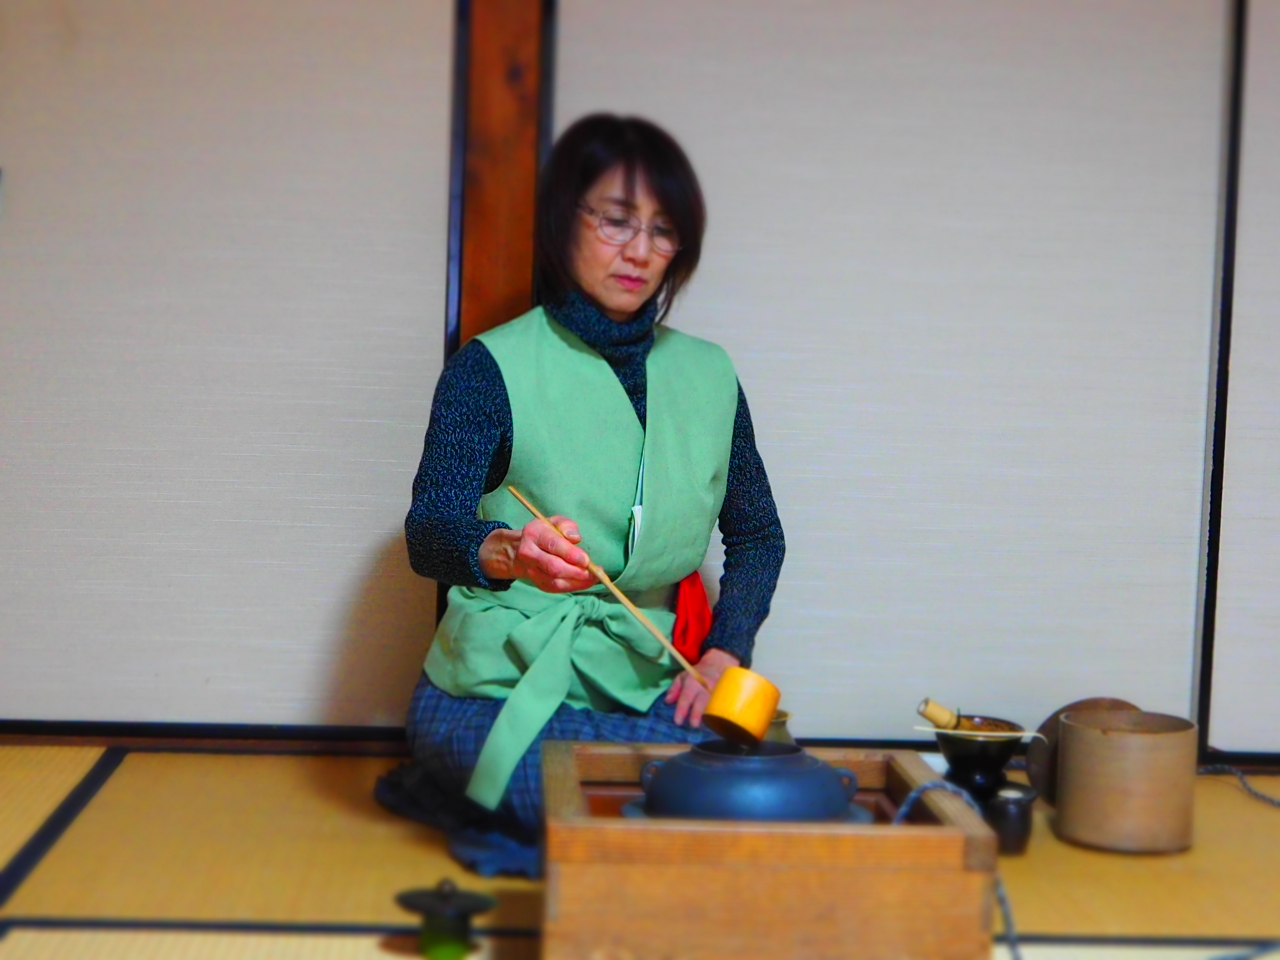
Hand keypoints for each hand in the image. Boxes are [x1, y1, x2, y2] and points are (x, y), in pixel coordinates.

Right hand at [478, 516, 595, 592]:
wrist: (519, 549)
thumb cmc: (544, 533)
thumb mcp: (554, 522)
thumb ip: (566, 525)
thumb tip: (575, 538)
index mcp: (533, 534)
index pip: (553, 545)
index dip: (570, 554)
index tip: (586, 560)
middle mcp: (529, 554)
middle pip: (554, 567)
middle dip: (576, 571)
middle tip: (594, 572)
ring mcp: (532, 571)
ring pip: (555, 581)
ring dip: (578, 581)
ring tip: (595, 577)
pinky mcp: (538, 583)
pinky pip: (557, 588)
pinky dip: (574, 586)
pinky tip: (587, 582)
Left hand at [665, 647, 739, 727]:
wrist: (717, 665)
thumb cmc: (697, 674)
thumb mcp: (682, 676)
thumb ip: (674, 689)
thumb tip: (667, 701)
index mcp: (692, 682)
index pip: (686, 697)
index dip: (681, 709)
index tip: (678, 721)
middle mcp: (704, 687)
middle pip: (701, 701)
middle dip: (697, 713)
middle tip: (693, 725)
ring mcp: (717, 691)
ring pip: (714, 704)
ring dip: (710, 716)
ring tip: (706, 725)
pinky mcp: (726, 694)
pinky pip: (723, 705)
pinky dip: (720, 713)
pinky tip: (718, 721)